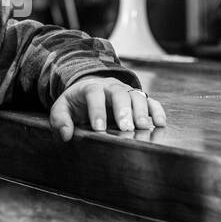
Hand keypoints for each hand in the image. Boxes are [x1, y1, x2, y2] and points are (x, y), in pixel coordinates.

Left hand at [48, 76, 166, 141]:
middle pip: (119, 93)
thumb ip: (60, 120)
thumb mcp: (62, 108)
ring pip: (136, 96)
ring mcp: (126, 91)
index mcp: (91, 88)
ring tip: (143, 127)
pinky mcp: (137, 99)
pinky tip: (161, 123)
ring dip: (141, 111)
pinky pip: (150, 102)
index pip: (94, 95)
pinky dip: (157, 111)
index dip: (97, 111)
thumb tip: (65, 134)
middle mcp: (111, 86)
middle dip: (123, 110)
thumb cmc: (75, 103)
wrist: (89, 89)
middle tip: (126, 128)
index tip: (99, 128)